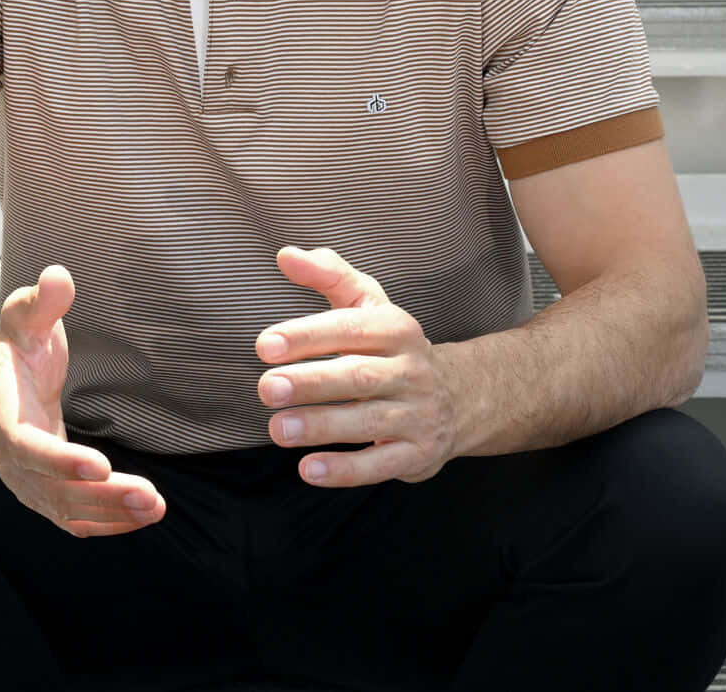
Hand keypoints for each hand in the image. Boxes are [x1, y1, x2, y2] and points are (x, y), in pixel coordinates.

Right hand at [0, 264, 166, 536]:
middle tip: (147, 493)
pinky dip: (108, 522)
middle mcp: (9, 456)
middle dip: (100, 496)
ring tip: (154, 506)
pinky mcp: (44, 494)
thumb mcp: (24, 317)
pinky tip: (144, 515)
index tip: (99, 466)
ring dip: (111, 513)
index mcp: (1, 412)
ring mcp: (25, 481)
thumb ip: (42, 301)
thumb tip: (58, 276)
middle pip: (51, 488)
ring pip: (66, 510)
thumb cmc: (15, 350)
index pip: (25, 445)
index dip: (60, 460)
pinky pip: (74, 518)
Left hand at [256, 246, 461, 486]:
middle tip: (267, 388)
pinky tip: (308, 469)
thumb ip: (329, 274)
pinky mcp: (418, 454)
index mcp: (396, 328)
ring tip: (278, 429)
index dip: (308, 336)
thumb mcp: (369, 304)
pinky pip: (380, 464)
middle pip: (358, 376)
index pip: (350, 328)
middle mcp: (411, 370)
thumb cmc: (391, 347)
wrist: (460, 398)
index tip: (265, 345)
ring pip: (368, 421)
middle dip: (310, 383)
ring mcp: (417, 414)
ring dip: (321, 426)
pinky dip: (345, 470)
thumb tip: (286, 255)